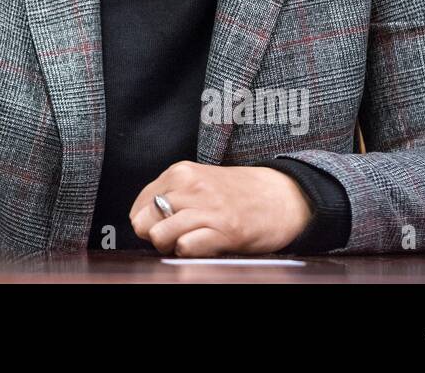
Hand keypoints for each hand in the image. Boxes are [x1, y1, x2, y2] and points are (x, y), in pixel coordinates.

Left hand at [129, 161, 311, 255]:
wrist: (284, 196)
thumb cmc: (239, 194)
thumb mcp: (200, 183)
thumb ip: (172, 195)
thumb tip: (141, 221)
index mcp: (181, 172)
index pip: (140, 204)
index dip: (146, 222)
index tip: (161, 227)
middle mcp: (191, 186)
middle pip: (145, 220)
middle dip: (154, 236)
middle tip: (174, 238)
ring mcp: (208, 207)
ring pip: (159, 233)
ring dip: (169, 246)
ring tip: (188, 243)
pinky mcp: (225, 229)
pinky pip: (185, 246)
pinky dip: (188, 252)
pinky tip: (203, 246)